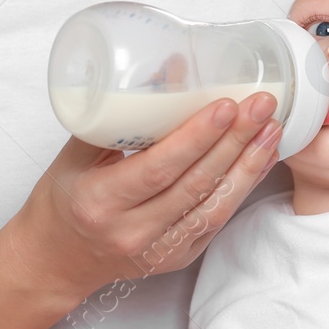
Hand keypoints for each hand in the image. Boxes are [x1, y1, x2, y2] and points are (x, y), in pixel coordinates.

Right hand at [7, 93, 283, 297]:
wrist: (56, 259)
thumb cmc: (62, 199)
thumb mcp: (76, 153)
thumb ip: (119, 115)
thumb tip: (170, 69)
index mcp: (99, 201)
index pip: (157, 169)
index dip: (196, 138)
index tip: (226, 106)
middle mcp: (131, 231)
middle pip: (194, 185)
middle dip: (234, 142)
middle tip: (261, 105)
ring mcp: (157, 250)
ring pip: (214, 207)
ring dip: (248, 165)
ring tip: (272, 128)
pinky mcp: (176, 258)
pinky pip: (215, 222)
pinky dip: (241, 188)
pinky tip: (259, 159)